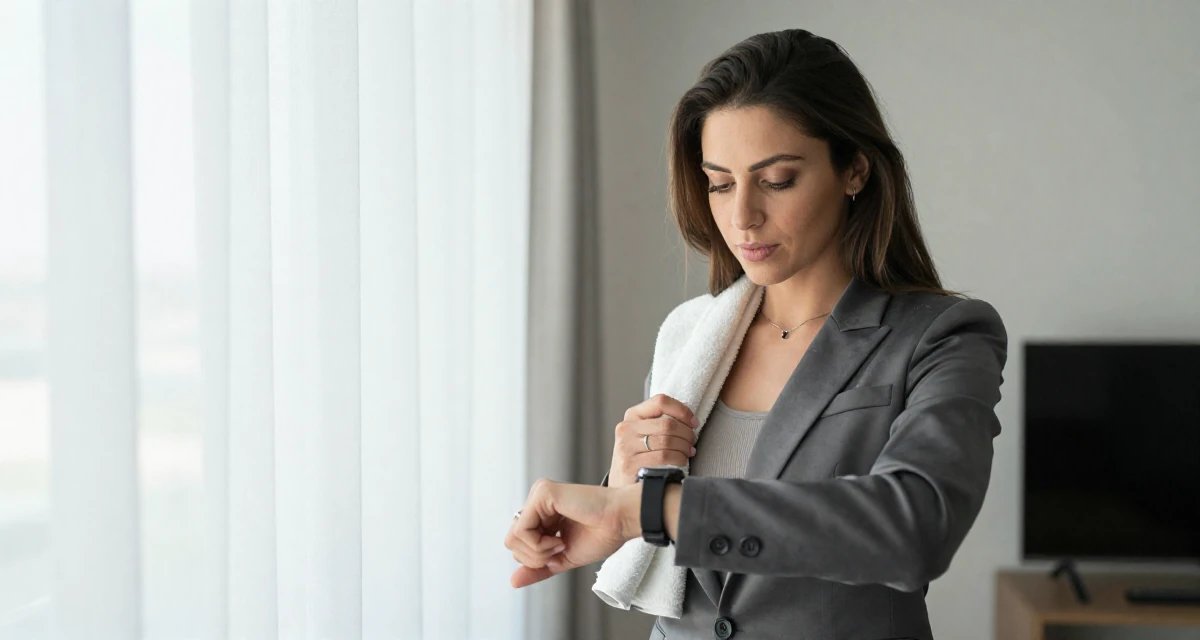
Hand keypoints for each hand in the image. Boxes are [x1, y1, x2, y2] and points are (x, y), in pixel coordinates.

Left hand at [505, 479, 640, 587]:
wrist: (620, 523)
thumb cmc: (601, 536)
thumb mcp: (562, 559)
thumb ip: (538, 568)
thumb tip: (513, 582)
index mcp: (542, 514)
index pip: (517, 543)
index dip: (536, 558)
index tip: (561, 550)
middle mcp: (537, 502)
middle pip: (511, 542)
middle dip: (535, 557)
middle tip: (560, 548)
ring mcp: (538, 495)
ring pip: (513, 537)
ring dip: (538, 551)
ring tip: (561, 543)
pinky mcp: (542, 493)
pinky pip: (521, 530)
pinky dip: (539, 544)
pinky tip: (559, 539)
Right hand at [608, 394, 697, 487]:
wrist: (621, 485)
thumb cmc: (639, 456)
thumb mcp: (643, 433)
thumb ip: (660, 422)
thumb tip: (689, 421)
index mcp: (632, 415)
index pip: (661, 402)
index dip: (682, 411)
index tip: (693, 423)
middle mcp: (626, 428)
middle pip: (667, 424)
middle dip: (686, 433)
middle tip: (692, 441)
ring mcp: (626, 446)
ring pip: (667, 441)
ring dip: (684, 447)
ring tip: (688, 452)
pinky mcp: (630, 464)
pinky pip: (663, 457)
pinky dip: (678, 458)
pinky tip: (682, 461)